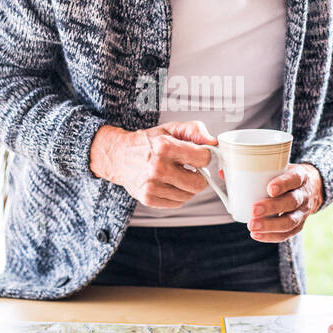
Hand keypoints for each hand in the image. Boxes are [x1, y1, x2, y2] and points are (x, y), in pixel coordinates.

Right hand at [88, 121, 215, 207]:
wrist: (119, 156)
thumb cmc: (148, 143)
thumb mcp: (171, 129)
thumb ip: (195, 130)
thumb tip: (213, 142)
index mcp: (165, 147)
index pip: (203, 158)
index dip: (204, 156)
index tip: (198, 156)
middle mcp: (157, 168)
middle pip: (198, 183)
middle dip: (200, 176)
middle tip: (191, 169)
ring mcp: (152, 186)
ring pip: (189, 195)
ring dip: (187, 186)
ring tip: (176, 175)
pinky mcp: (148, 199)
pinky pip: (177, 203)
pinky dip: (177, 195)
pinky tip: (168, 184)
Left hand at [246, 162, 323, 242]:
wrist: (307, 188)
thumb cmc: (284, 177)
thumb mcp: (276, 168)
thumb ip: (252, 170)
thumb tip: (222, 172)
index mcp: (299, 176)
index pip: (295, 178)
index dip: (283, 184)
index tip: (270, 189)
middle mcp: (304, 194)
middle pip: (292, 202)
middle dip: (272, 207)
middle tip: (254, 210)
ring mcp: (303, 212)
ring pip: (290, 221)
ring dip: (270, 225)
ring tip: (252, 226)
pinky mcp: (299, 225)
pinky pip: (287, 234)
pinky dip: (271, 236)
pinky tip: (257, 235)